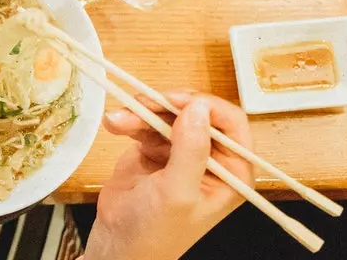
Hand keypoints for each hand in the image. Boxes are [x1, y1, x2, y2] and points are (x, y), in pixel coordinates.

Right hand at [82, 92, 253, 259]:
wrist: (117, 245)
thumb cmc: (155, 231)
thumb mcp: (177, 192)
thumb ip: (190, 150)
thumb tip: (197, 107)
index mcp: (231, 171)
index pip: (231, 124)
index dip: (206, 107)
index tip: (176, 101)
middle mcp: (210, 159)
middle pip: (196, 113)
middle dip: (166, 106)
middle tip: (141, 104)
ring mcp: (180, 153)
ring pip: (167, 114)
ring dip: (142, 112)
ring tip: (119, 119)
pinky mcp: (153, 150)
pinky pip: (145, 123)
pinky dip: (129, 120)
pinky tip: (114, 124)